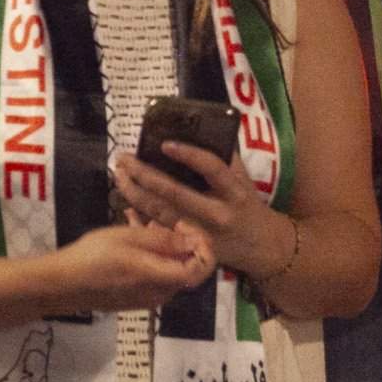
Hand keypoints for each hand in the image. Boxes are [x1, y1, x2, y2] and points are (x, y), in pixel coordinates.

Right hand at [55, 220, 217, 313]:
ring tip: (138, 221)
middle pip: (186, 266)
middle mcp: (161, 294)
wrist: (61, 285)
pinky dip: (149, 255)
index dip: (202, 246)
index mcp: (161, 278)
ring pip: (168, 267)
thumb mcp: (128, 239)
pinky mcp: (136, 297)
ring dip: (160, 244)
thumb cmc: (92, 257)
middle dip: (177, 239)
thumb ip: (163, 241)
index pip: (202, 269)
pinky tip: (129, 236)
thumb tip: (194, 240)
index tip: (183, 225)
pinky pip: (154, 274)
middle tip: (156, 218)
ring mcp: (148, 298)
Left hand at [113, 146, 286, 277]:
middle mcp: (217, 214)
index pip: (212, 169)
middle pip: (175, 194)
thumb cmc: (249, 206)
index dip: (189, 155)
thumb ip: (225, 160)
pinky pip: (160, 229)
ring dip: (135, 193)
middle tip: (124, 159)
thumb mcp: (245, 180)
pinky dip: (141, 214)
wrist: (262, 247)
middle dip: (145, 175)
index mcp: (234, 192)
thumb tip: (199, 133)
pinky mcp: (189, 248)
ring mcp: (200, 234)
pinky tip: (126, 200)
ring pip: (161, 213)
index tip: (165, 144)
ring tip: (119, 175)